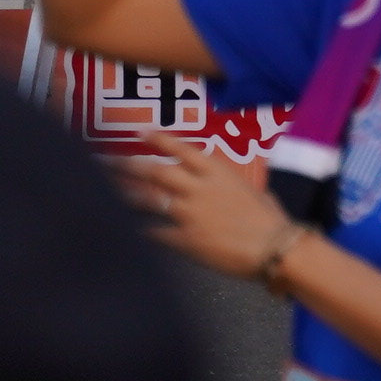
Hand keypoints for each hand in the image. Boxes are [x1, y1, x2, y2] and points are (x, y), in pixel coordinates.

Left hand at [118, 134, 293, 278]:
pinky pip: (154, 233)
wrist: (275, 248)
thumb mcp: (253, 191)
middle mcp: (198, 188)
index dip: (159, 139)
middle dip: (127, 165)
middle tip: (106, 162)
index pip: (181, 148)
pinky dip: (140, 231)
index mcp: (217, 172)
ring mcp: (189, 213)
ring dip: (125, 196)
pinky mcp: (185, 239)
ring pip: (148, 200)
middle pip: (155, 171)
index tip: (141, 133)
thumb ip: (232, 187)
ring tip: (106, 193)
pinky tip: (128, 232)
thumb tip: (229, 188)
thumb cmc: (271, 220)